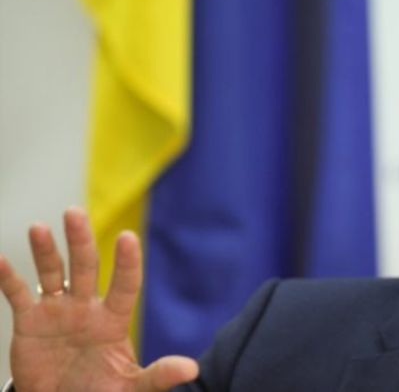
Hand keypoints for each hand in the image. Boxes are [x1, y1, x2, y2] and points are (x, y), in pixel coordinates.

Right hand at [0, 207, 197, 390]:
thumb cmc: (100, 391)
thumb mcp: (130, 386)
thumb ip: (157, 376)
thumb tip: (192, 369)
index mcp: (113, 319)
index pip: (125, 284)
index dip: (126, 262)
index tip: (128, 237)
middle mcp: (86, 307)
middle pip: (85, 267)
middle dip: (80, 240)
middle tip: (74, 213)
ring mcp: (58, 310)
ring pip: (52, 272)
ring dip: (45, 251)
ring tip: (39, 227)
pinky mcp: (30, 321)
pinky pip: (18, 294)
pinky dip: (9, 278)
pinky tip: (1, 261)